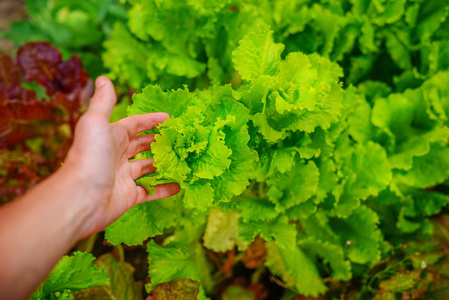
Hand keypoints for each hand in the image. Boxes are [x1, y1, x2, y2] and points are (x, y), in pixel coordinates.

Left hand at [64, 76, 179, 237]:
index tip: (169, 118)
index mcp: (111, 137)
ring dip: (164, 163)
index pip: (134, 125)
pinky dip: (163, 189)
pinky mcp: (129, 196)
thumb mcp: (96, 123)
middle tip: (180, 138)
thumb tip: (102, 78)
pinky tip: (179, 186)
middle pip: (142, 145)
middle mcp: (117, 156)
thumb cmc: (89, 157)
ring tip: (183, 159)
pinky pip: (150, 191)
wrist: (82, 198)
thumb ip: (103, 102)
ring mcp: (124, 177)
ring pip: (148, 167)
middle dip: (160, 140)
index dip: (151, 120)